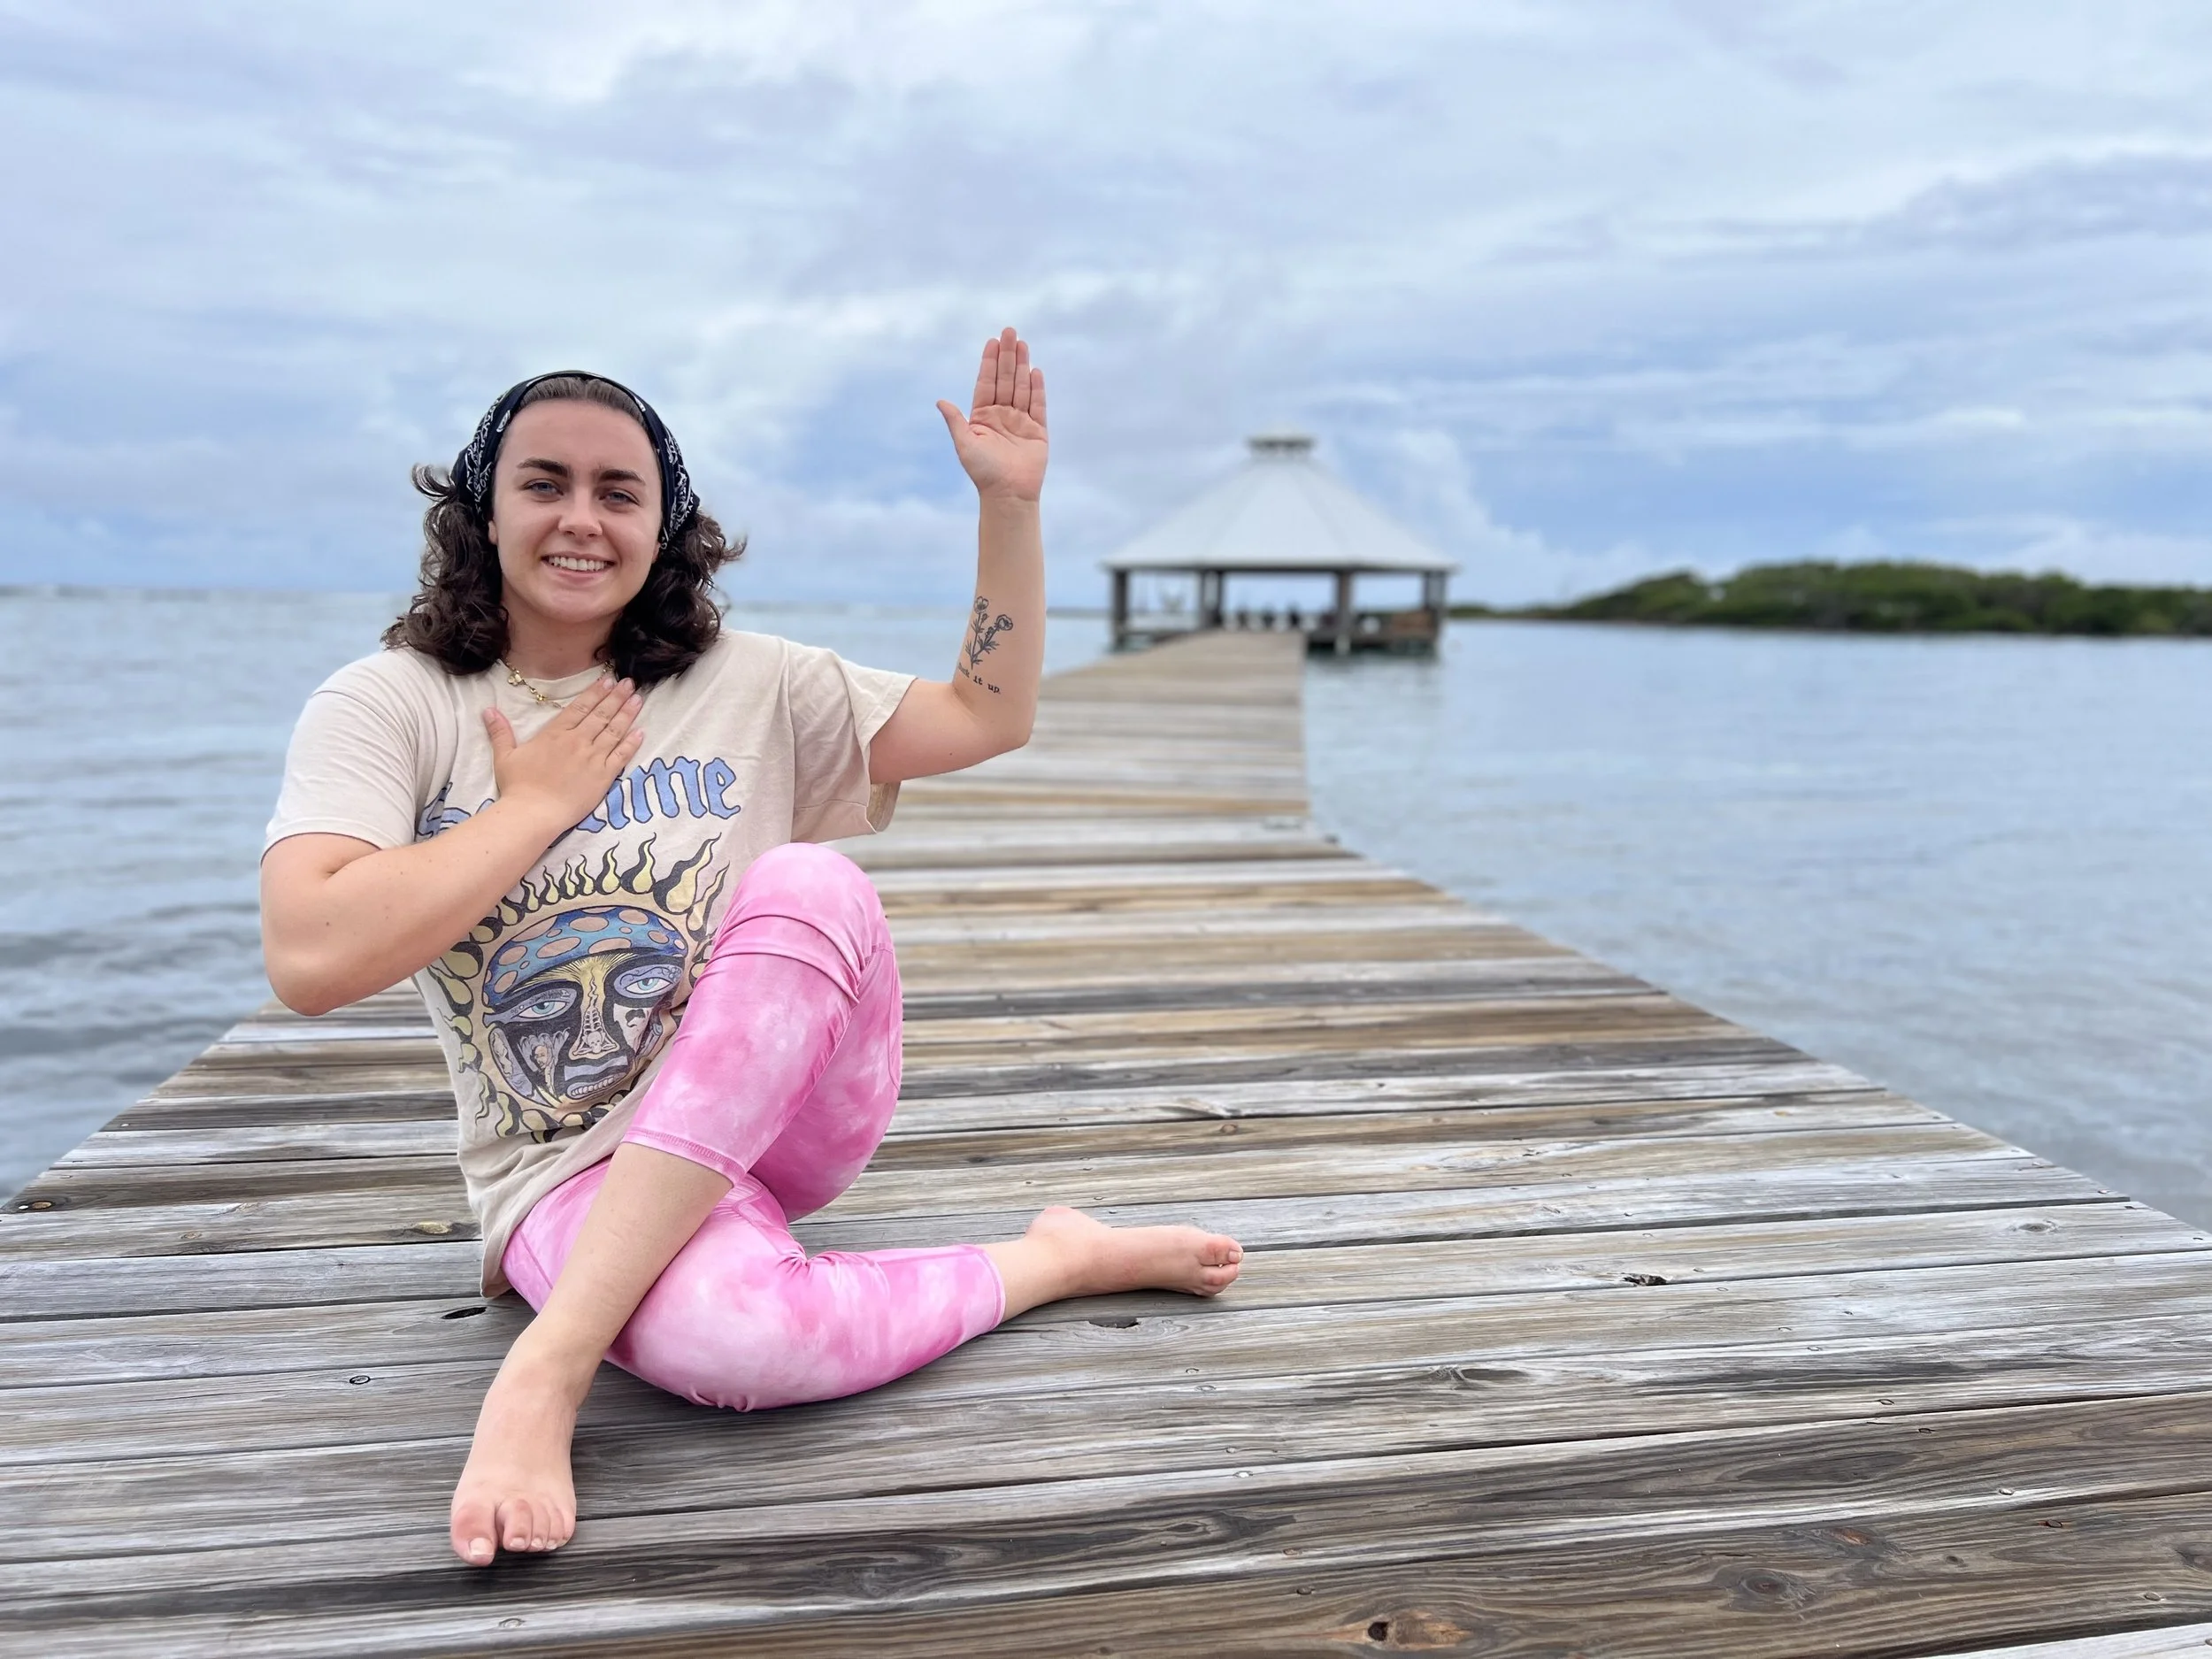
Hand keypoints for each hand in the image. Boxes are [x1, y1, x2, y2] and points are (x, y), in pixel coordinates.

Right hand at [482, 677, 643, 827]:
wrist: (534, 813)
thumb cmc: (518, 787)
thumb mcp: (505, 756)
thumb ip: (500, 732)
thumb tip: (488, 710)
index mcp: (555, 734)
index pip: (579, 707)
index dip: (595, 692)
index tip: (607, 680)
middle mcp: (577, 741)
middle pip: (601, 715)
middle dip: (616, 697)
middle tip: (629, 683)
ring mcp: (592, 758)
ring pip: (614, 731)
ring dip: (627, 714)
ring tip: (638, 699)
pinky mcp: (603, 777)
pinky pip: (621, 756)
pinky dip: (632, 743)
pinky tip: (641, 732)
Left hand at [937, 327, 1047, 502]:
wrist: (1008, 495)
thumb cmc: (983, 473)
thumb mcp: (965, 445)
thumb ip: (955, 421)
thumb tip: (940, 401)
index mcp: (982, 417)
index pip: (986, 383)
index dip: (989, 362)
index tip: (992, 341)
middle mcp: (1002, 415)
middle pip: (1005, 379)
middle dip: (1007, 355)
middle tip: (1009, 331)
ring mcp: (1020, 421)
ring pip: (1021, 387)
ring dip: (1022, 365)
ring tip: (1022, 343)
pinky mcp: (1037, 431)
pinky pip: (1038, 405)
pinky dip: (1037, 388)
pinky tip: (1035, 371)